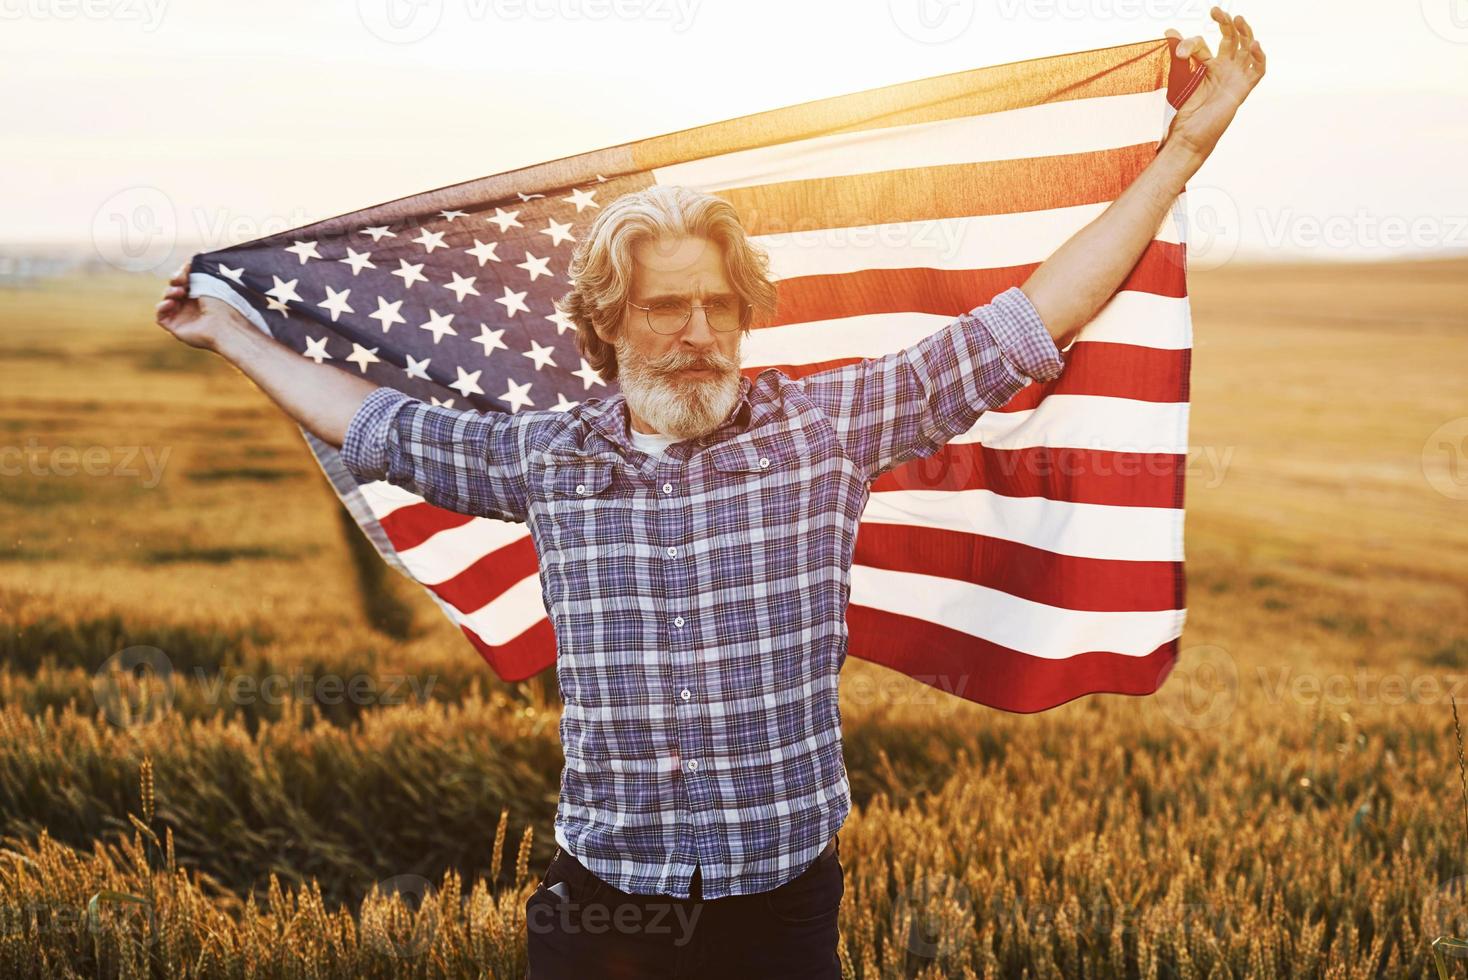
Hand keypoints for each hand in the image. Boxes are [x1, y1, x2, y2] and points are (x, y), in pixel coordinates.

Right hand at [154, 258, 240, 350]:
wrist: (226, 324)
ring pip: (166, 299)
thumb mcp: (212, 278)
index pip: (185, 280)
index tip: (187, 268)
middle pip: (174, 288)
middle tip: (181, 280)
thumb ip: (202, 266)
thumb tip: (199, 252)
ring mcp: (184, 317)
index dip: (182, 272)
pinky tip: (171, 303)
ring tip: (180, 292)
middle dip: (175, 280)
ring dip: (169, 292)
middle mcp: (194, 306)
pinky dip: (162, 307)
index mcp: (203, 294)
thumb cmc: (224, 301)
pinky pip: (160, 316)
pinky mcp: (176, 328)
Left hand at [1162, 7, 1265, 160]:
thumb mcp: (1180, 78)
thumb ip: (1179, 54)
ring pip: (1248, 50)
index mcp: (1209, 67)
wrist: (1189, 136)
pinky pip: (1257, 71)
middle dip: (1227, 24)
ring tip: (1238, 19)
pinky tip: (1254, 44)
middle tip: (1216, 11)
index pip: (1206, 45)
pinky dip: (1259, 57)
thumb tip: (1170, 30)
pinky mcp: (1242, 90)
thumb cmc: (1184, 112)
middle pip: (1232, 40)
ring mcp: (1235, 79)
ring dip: (1245, 33)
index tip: (1176, 45)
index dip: (1192, 42)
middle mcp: (1225, 70)